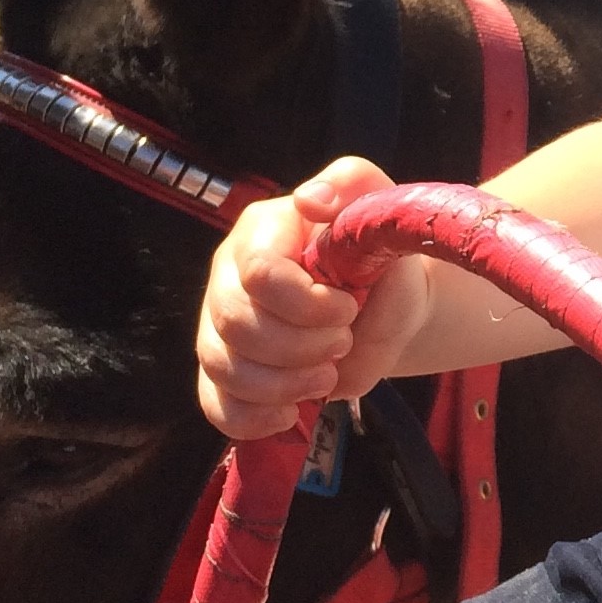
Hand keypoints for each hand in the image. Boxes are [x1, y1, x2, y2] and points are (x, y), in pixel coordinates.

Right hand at [194, 156, 427, 439]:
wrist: (384, 306)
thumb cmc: (378, 256)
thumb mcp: (380, 211)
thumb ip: (353, 185)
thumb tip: (311, 198)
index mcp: (262, 233)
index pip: (259, 274)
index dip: (305, 303)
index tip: (348, 308)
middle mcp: (229, 277)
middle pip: (236, 325)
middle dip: (300, 347)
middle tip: (342, 342)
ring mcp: (219, 327)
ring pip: (224, 368)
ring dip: (283, 384)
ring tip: (327, 376)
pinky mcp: (224, 373)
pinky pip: (216, 405)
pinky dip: (253, 417)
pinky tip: (291, 412)